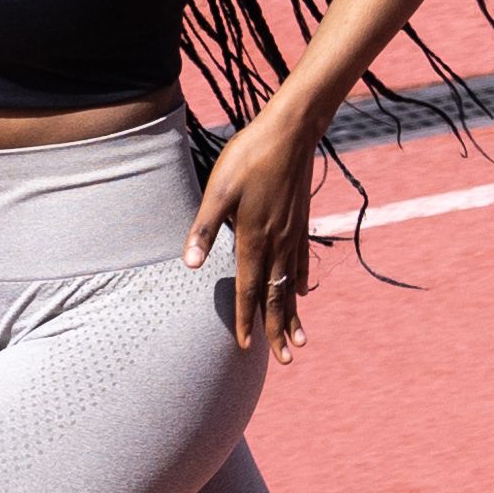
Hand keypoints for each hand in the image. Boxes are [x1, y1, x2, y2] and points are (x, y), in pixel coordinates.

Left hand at [182, 112, 320, 354]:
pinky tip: (303, 292)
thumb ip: (205, 230)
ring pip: (291, 285)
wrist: (291, 133)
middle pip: (276, 297)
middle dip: (278, 330)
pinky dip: (300, 282)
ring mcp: (292, 234)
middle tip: (285, 359)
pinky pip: (301, 262)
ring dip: (294, 315)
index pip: (247, 290)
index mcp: (252, 240)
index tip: (246, 347)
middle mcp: (276, 244)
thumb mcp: (218, 191)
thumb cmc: (248, 158)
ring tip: (300, 340)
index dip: (245, 320)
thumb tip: (190, 265)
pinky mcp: (300, 222)